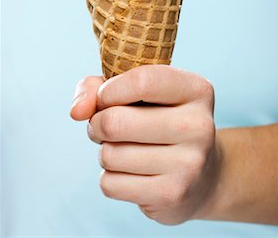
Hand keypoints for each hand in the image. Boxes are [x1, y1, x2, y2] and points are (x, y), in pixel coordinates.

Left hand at [70, 65, 219, 224]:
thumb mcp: (135, 92)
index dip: (109, 90)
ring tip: (124, 149)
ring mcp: (189, 163)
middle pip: (116, 122)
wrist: (201, 175)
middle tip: (106, 126)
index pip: (142, 81)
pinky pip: (111, 184)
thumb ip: (97, 87)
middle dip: (97, 124)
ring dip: (105, 151)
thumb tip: (76, 111)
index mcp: (196, 90)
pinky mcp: (172, 195)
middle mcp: (199, 125)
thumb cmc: (158, 120)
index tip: (105, 97)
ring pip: (110, 154)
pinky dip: (110, 177)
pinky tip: (132, 173)